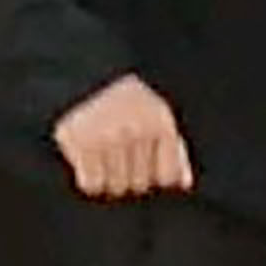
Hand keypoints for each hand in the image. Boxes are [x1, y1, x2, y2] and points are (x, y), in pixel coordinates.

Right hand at [51, 74, 193, 199]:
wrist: (82, 77)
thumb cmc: (124, 99)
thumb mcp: (155, 114)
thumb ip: (174, 150)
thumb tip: (184, 183)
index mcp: (160, 121)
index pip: (167, 177)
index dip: (155, 173)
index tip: (144, 158)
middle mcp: (136, 129)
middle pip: (139, 185)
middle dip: (129, 174)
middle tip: (116, 149)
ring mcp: (108, 137)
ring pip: (115, 188)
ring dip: (108, 177)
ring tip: (101, 153)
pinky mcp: (81, 145)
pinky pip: (91, 185)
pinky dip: (88, 178)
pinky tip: (87, 158)